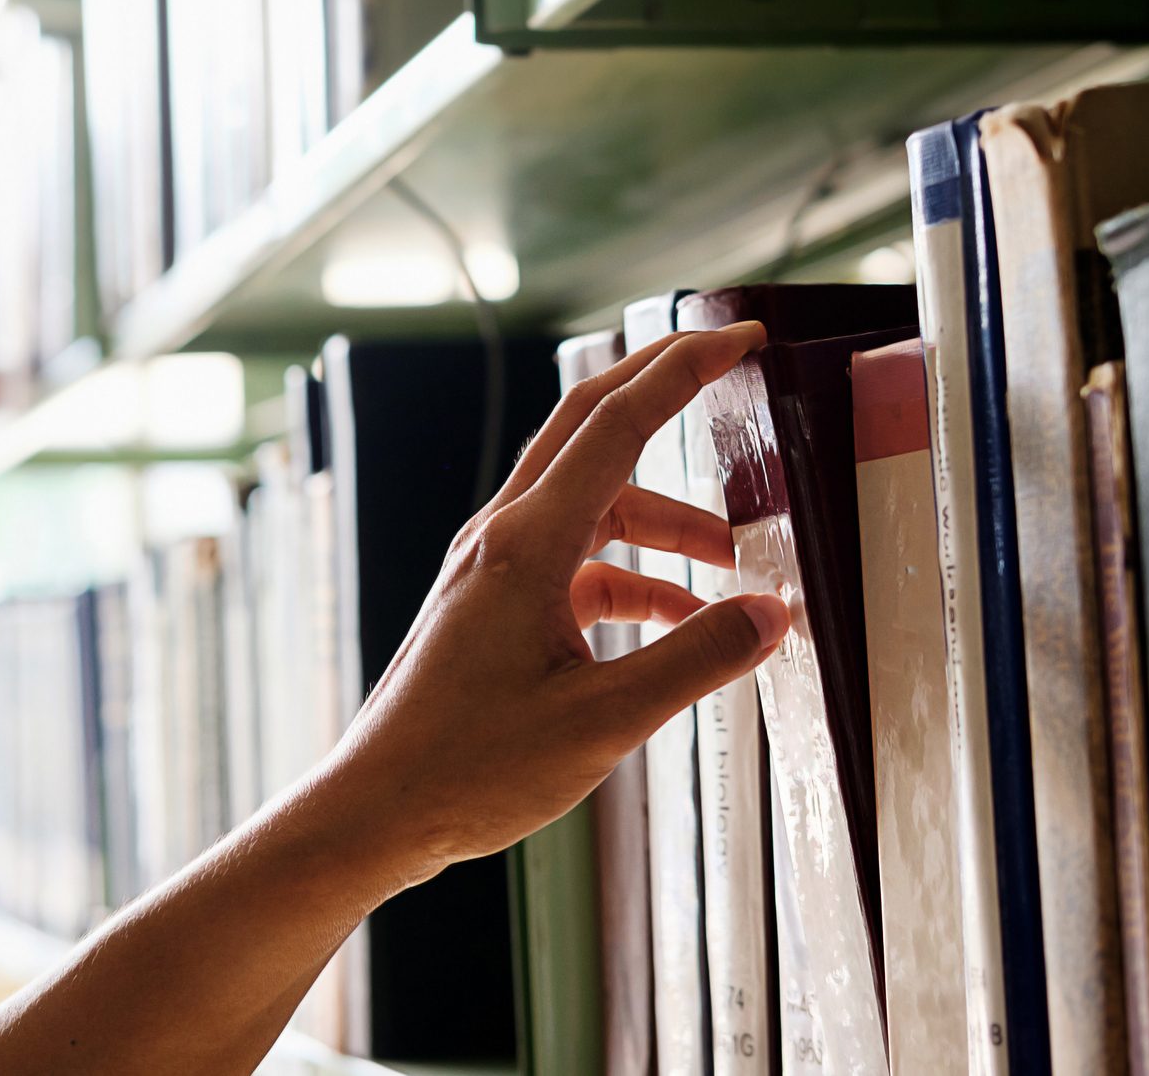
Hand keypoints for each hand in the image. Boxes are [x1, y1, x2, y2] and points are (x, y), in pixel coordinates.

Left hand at [310, 322, 791, 893]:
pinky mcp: (494, 603)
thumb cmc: (469, 769)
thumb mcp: (605, 721)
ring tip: (732, 563)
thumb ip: (696, 660)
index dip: (686, 370)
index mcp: (527, 543)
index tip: (743, 337)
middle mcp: (504, 536)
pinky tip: (678, 618)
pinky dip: (633, 573)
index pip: (618, 422)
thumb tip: (771, 613)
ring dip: (665, 518)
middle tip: (731, 365)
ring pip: (592, 503)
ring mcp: (494, 567)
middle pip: (592, 427)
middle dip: (664, 388)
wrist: (376, 810)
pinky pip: (577, 560)